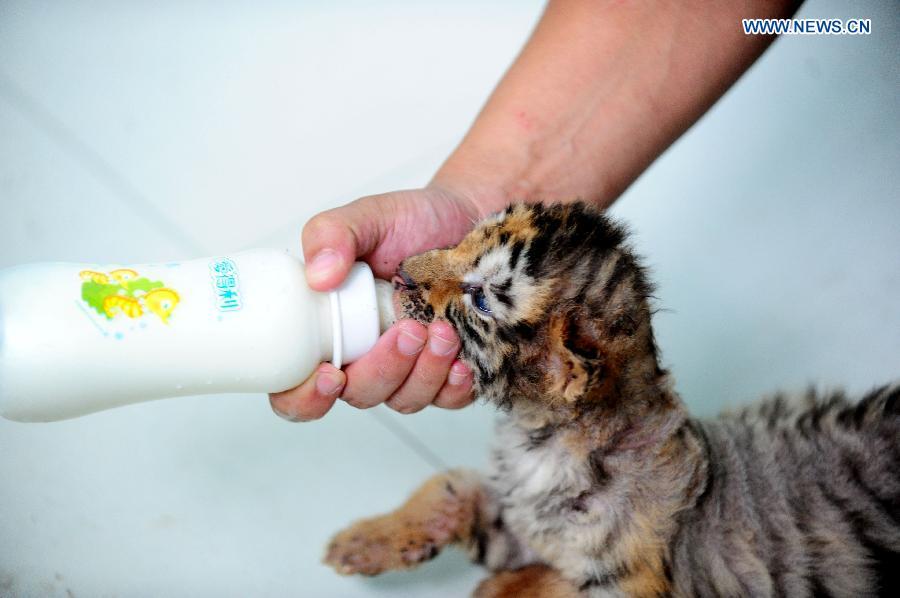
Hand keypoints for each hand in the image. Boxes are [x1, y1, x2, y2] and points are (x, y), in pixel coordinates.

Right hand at [269, 185, 487, 420]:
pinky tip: (462, 363)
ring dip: (423, 374)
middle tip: (408, 330)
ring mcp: (409, 368)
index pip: (297, 387)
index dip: (304, 397)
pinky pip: (447, 400)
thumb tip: (318, 276)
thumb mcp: (367, 217)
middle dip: (382, 370)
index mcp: (331, 329)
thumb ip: (330, 234)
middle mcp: (366, 355)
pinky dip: (454, 387)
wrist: (466, 219)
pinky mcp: (449, 373)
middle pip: (359, 395)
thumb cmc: (411, 223)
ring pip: (404, 400)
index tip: (330, 374)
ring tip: (443, 331)